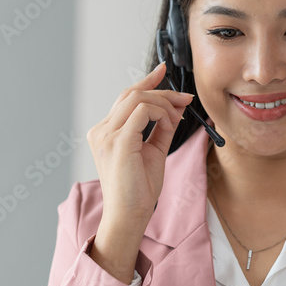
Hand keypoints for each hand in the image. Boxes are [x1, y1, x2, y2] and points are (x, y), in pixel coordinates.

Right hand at [86, 61, 193, 235]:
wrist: (129, 215)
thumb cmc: (139, 190)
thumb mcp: (153, 151)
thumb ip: (161, 128)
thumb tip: (175, 107)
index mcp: (105, 132)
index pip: (125, 97)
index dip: (146, 81)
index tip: (163, 71)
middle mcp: (101, 130)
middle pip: (131, 93)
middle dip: (162, 92)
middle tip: (185, 99)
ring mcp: (106, 135)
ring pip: (137, 98)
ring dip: (163, 104)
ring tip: (176, 120)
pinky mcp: (118, 142)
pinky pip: (142, 112)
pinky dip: (160, 114)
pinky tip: (169, 126)